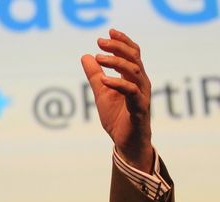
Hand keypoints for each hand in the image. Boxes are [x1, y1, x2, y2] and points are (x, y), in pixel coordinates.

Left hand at [81, 29, 153, 172]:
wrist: (125, 143)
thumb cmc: (117, 118)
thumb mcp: (101, 93)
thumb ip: (95, 76)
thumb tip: (85, 56)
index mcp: (134, 78)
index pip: (132, 54)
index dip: (122, 41)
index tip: (108, 32)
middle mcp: (141, 84)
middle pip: (134, 58)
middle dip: (118, 48)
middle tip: (100, 42)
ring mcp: (142, 95)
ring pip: (134, 72)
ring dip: (116, 63)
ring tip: (99, 58)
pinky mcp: (139, 109)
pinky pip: (131, 92)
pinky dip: (118, 84)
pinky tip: (104, 80)